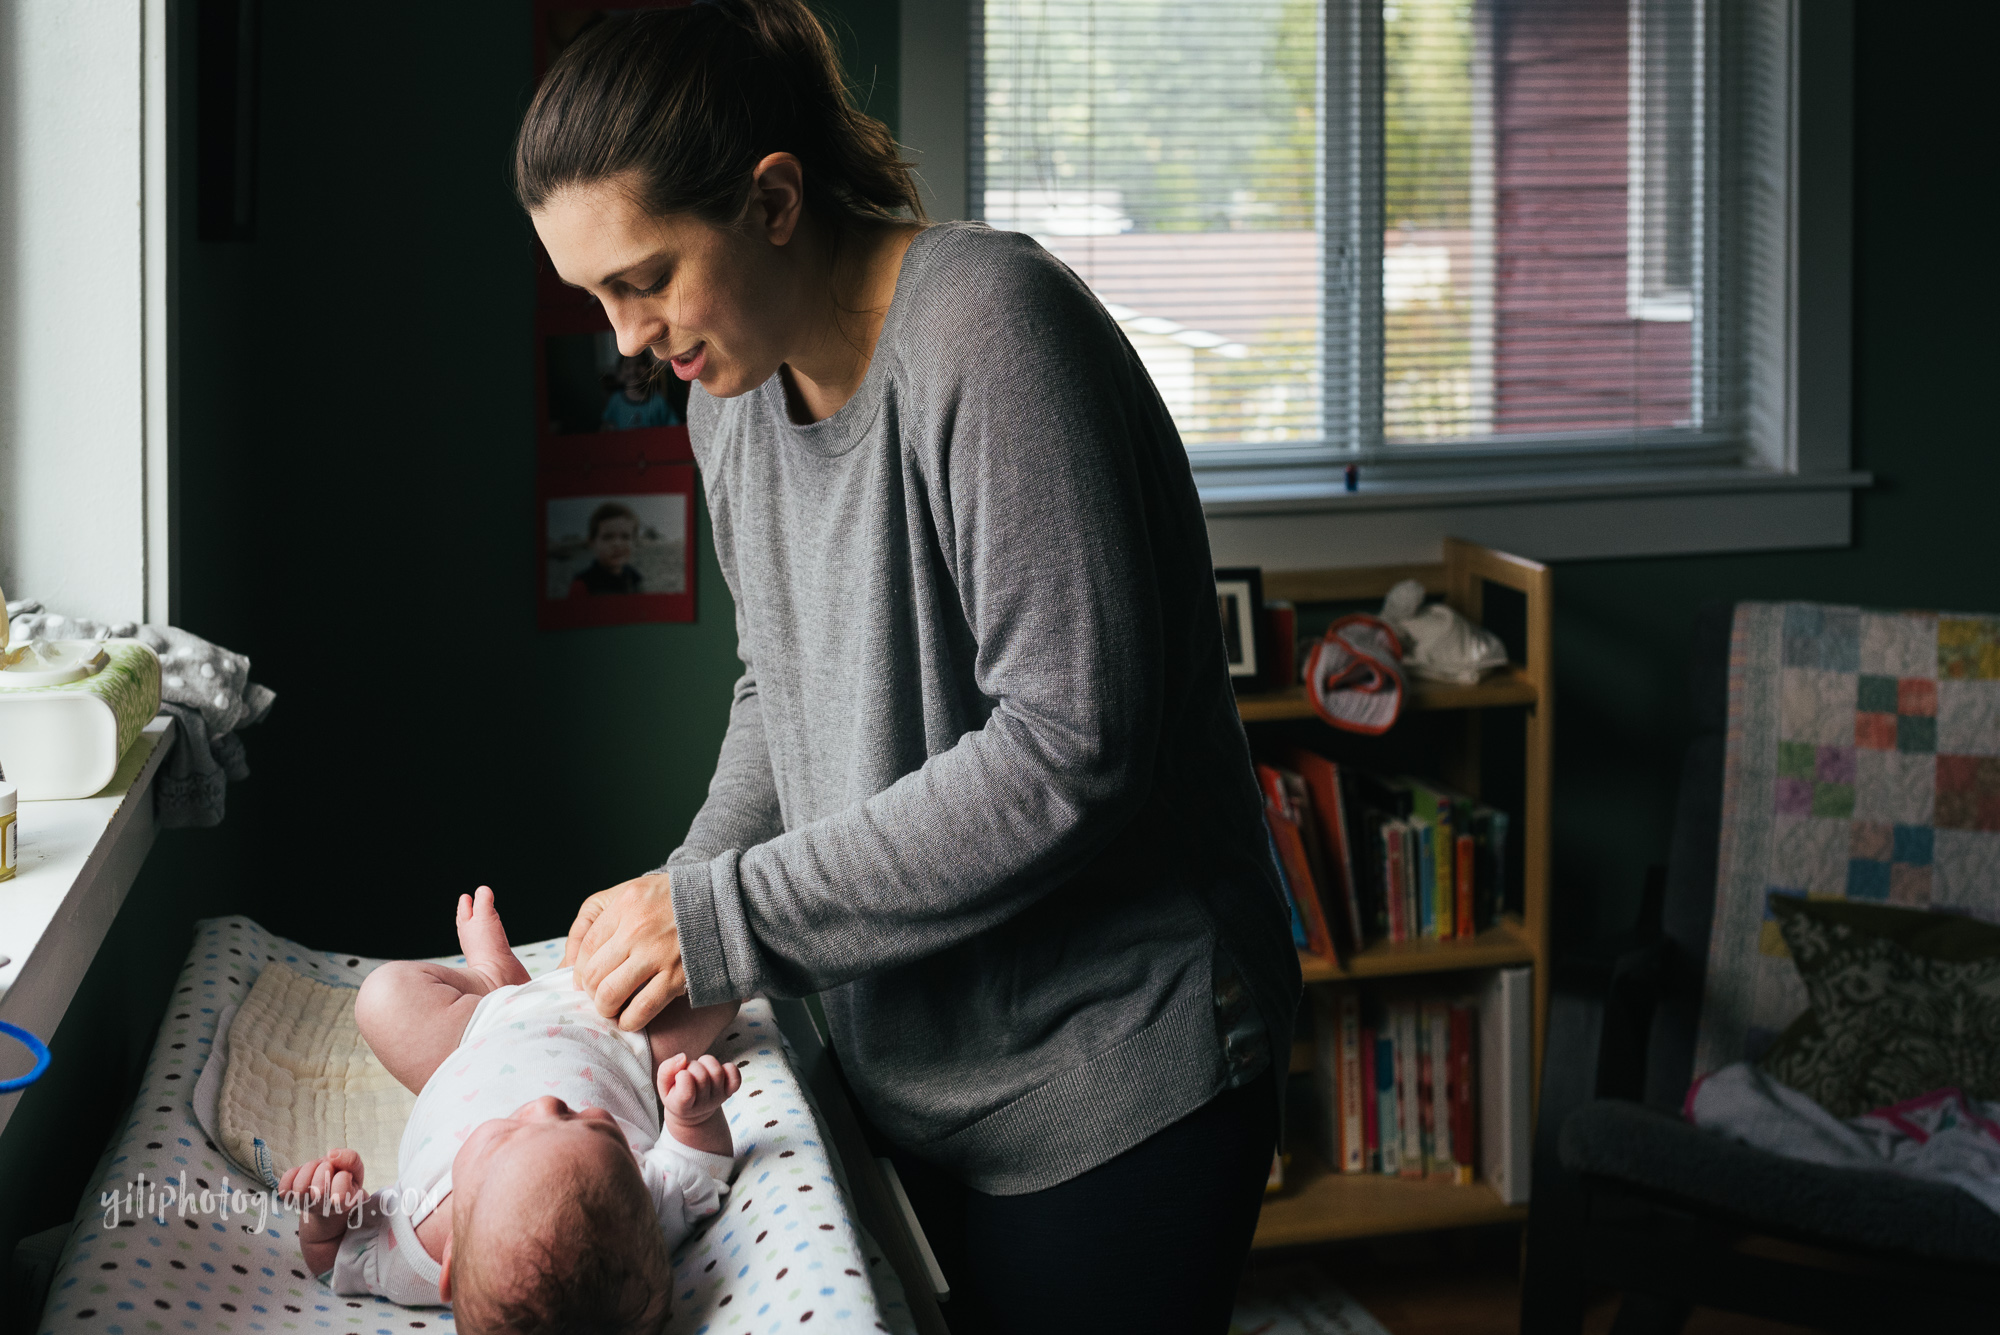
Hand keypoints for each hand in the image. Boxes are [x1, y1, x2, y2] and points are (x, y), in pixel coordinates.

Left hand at [281, 1148, 366, 1245]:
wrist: (329, 1192)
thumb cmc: (345, 1180)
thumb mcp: (355, 1169)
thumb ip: (351, 1159)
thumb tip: (331, 1154)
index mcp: (343, 1204)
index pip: (339, 1196)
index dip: (342, 1177)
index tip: (344, 1174)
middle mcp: (322, 1209)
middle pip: (318, 1191)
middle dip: (325, 1169)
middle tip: (329, 1166)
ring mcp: (303, 1205)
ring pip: (300, 1187)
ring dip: (310, 1168)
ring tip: (317, 1166)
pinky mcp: (289, 1198)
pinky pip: (284, 1186)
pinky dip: (293, 1173)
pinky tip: (303, 1172)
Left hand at [566, 873, 686, 1030]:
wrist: (722, 904)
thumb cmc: (670, 901)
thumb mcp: (628, 894)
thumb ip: (592, 922)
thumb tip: (564, 966)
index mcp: (625, 904)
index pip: (586, 947)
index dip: (579, 969)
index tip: (585, 978)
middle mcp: (638, 929)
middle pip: (593, 973)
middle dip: (590, 991)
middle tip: (598, 994)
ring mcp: (659, 954)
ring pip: (610, 995)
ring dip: (605, 1008)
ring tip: (611, 1007)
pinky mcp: (678, 977)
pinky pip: (641, 1010)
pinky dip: (629, 1021)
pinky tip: (629, 1018)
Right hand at [658, 1052, 741, 1125]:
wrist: (692, 1111)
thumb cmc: (675, 1093)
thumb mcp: (663, 1086)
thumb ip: (666, 1070)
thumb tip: (682, 1057)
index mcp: (683, 1107)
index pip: (687, 1092)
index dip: (682, 1076)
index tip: (679, 1076)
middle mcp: (703, 1105)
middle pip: (702, 1077)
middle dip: (692, 1066)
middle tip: (688, 1071)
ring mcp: (718, 1098)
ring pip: (717, 1072)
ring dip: (707, 1062)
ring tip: (700, 1067)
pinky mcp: (730, 1091)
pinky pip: (735, 1076)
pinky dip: (728, 1068)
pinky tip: (717, 1071)